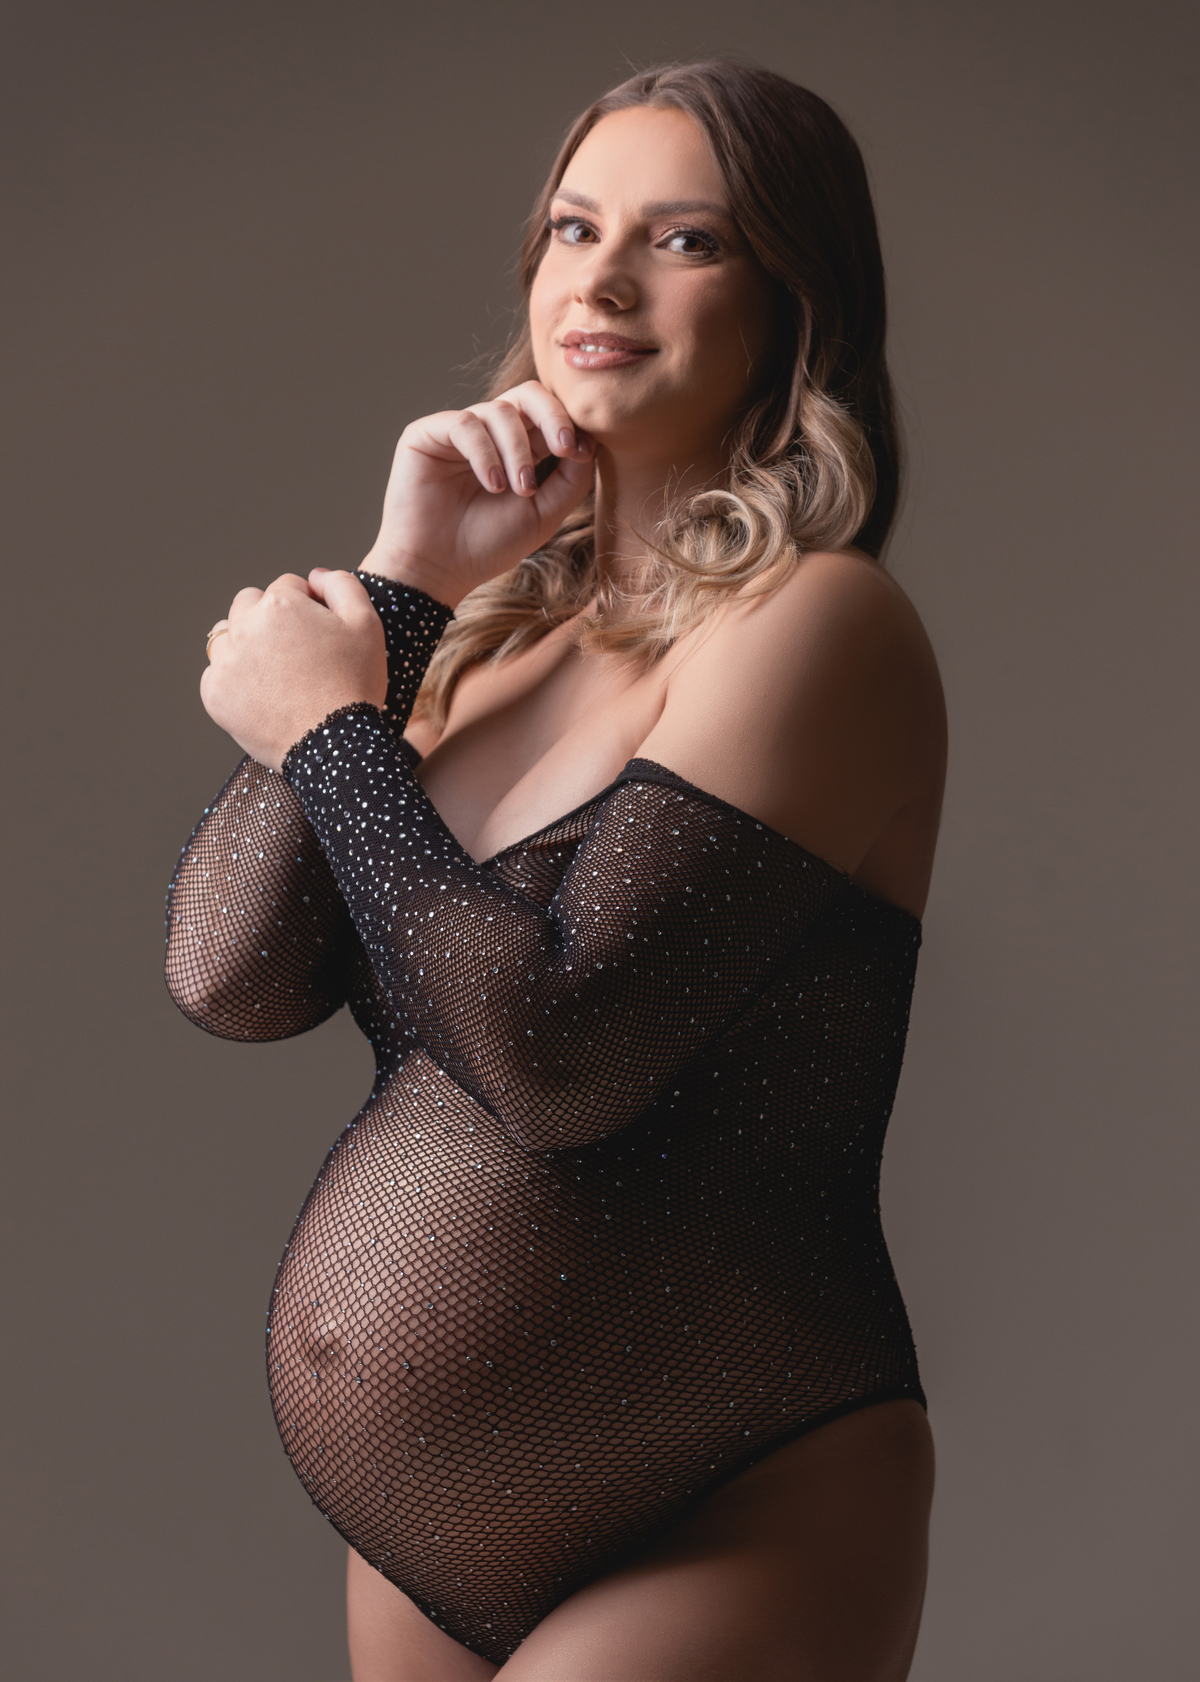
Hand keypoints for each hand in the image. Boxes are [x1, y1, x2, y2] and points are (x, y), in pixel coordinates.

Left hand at [201, 569, 386, 769]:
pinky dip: (235, 680)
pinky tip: (263, 695)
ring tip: (276, 672)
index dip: (308, 606)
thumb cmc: (354, 684)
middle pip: (249, 604)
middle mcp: (244, 627)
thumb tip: (313, 576)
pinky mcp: (214, 694)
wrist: (335, 745)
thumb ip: (341, 585)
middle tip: (296, 651)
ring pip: (227, 636)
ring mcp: (225, 663)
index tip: (320, 633)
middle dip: (270, 617)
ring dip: (247, 644)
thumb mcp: (367, 624)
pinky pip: (217, 674)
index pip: (287, 586)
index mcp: (280, 605)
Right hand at [360, 380, 594, 606]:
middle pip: (528, 395)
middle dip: (552, 416)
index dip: (569, 424)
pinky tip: (492, 484)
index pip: (549, 416)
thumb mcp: (542, 514)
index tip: (580, 451)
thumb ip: (571, 479)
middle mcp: (489, 433)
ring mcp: (457, 432)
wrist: (438, 570)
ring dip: (517, 450)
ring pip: (499, 411)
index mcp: (518, 448)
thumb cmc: (487, 546)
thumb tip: (591, 441)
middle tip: (565, 448)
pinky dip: (485, 452)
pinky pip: (465, 424)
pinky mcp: (426, 434)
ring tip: (519, 489)